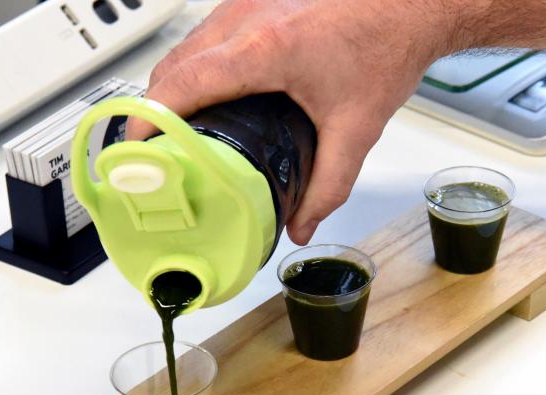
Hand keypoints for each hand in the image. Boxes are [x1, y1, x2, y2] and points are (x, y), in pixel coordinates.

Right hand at [127, 0, 455, 243]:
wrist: (410, 5)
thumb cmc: (387, 46)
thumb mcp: (357, 129)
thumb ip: (329, 185)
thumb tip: (303, 222)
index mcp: (266, 50)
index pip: (182, 83)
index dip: (148, 119)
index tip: (136, 150)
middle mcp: (246, 19)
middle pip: (172, 65)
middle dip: (154, 109)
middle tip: (157, 152)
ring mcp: (245, 4)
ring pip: (185, 47)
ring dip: (173, 87)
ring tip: (179, 131)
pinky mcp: (252, 2)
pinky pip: (204, 35)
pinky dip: (194, 67)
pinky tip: (208, 97)